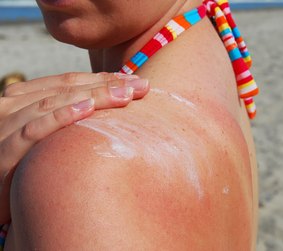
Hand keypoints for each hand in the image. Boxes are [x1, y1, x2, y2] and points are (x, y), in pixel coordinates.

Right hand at [0, 72, 148, 223]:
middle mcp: (14, 106)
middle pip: (67, 88)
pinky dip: (61, 117)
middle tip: (142, 86)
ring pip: (55, 103)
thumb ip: (61, 118)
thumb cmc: (19, 165)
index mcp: (24, 98)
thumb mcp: (40, 136)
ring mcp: (7, 126)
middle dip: (107, 85)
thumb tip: (100, 110)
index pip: (69, 81)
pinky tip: (86, 110)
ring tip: (125, 94)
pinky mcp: (4, 151)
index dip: (102, 78)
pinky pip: (34, 131)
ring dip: (94, 96)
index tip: (132, 80)